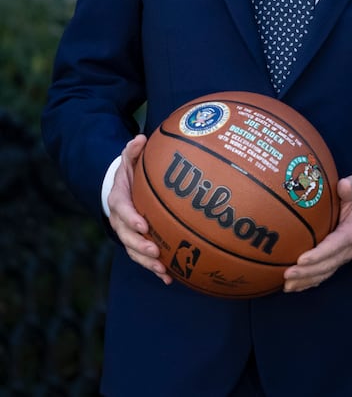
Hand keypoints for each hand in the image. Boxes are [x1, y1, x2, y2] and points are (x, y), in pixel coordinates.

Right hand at [107, 134, 172, 284]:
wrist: (120, 189)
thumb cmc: (129, 173)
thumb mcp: (129, 159)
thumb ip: (133, 150)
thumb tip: (140, 138)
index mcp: (118, 199)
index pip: (122, 210)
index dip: (131, 219)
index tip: (143, 224)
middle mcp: (120, 220)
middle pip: (126, 237)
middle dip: (140, 246)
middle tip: (155, 252)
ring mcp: (127, 233)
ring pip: (134, 251)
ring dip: (147, 263)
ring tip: (162, 270)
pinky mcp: (136, 242)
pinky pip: (143, 258)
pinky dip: (154, 269)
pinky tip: (169, 278)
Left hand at [282, 175, 351, 292]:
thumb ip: (351, 187)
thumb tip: (343, 185)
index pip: (335, 245)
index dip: (319, 254)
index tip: (301, 259)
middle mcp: (348, 249)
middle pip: (327, 265)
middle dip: (307, 272)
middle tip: (287, 275)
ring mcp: (341, 257)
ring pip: (323, 273)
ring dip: (305, 281)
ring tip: (286, 286)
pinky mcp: (335, 260)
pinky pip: (321, 275)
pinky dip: (307, 282)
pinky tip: (292, 287)